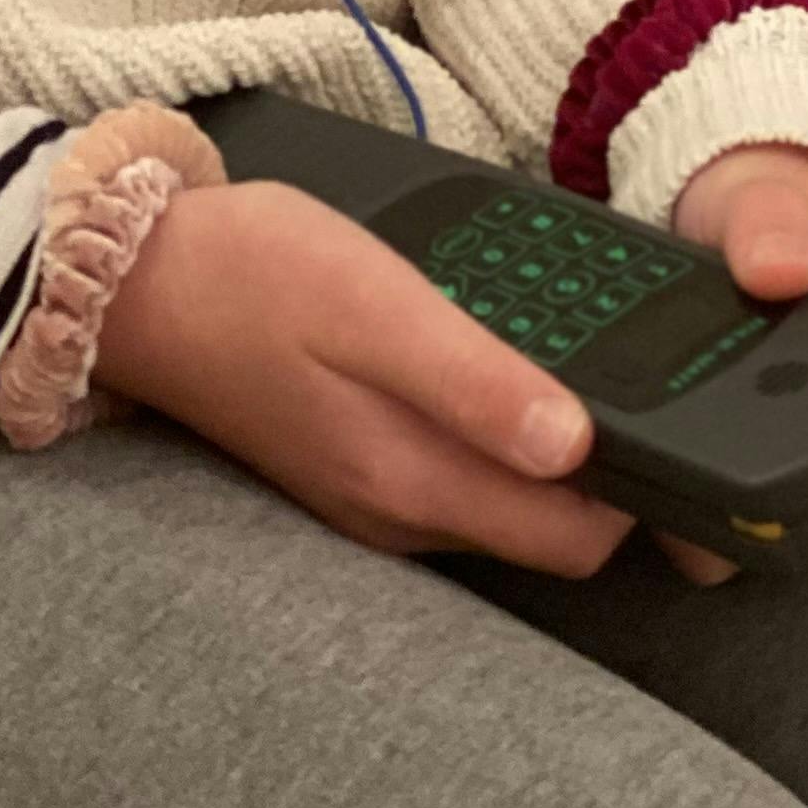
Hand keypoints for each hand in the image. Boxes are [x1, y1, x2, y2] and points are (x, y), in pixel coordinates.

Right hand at [91, 177, 631, 574]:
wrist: (136, 278)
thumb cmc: (253, 270)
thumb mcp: (372, 300)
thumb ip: (473, 379)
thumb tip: (575, 444)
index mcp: (409, 477)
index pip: (575, 537)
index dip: (641, 487)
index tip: (671, 408)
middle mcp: (397, 508)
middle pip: (547, 524)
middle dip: (604, 460)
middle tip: (630, 360)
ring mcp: (371, 492)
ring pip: (503, 495)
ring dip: (549, 437)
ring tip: (574, 342)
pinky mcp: (352, 461)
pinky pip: (455, 466)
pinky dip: (495, 423)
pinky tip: (496, 353)